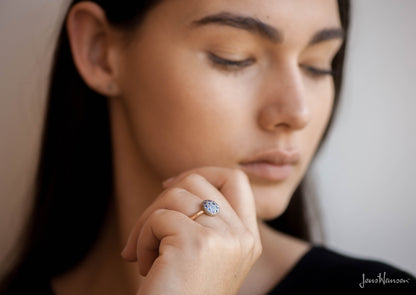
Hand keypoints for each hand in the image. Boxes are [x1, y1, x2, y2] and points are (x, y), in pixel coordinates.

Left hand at [121, 167, 261, 294]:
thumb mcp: (204, 253)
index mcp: (247, 237)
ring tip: (145, 254)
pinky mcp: (196, 243)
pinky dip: (141, 240)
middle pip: (198, 181)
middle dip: (162, 198)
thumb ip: (204, 219)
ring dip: (148, 223)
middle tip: (147, 228)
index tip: (169, 186)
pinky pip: (157, 218)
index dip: (201, 173)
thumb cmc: (181, 294)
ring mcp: (223, 238)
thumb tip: (173, 183)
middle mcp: (242, 236)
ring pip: (174, 195)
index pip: (235, 179)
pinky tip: (144, 266)